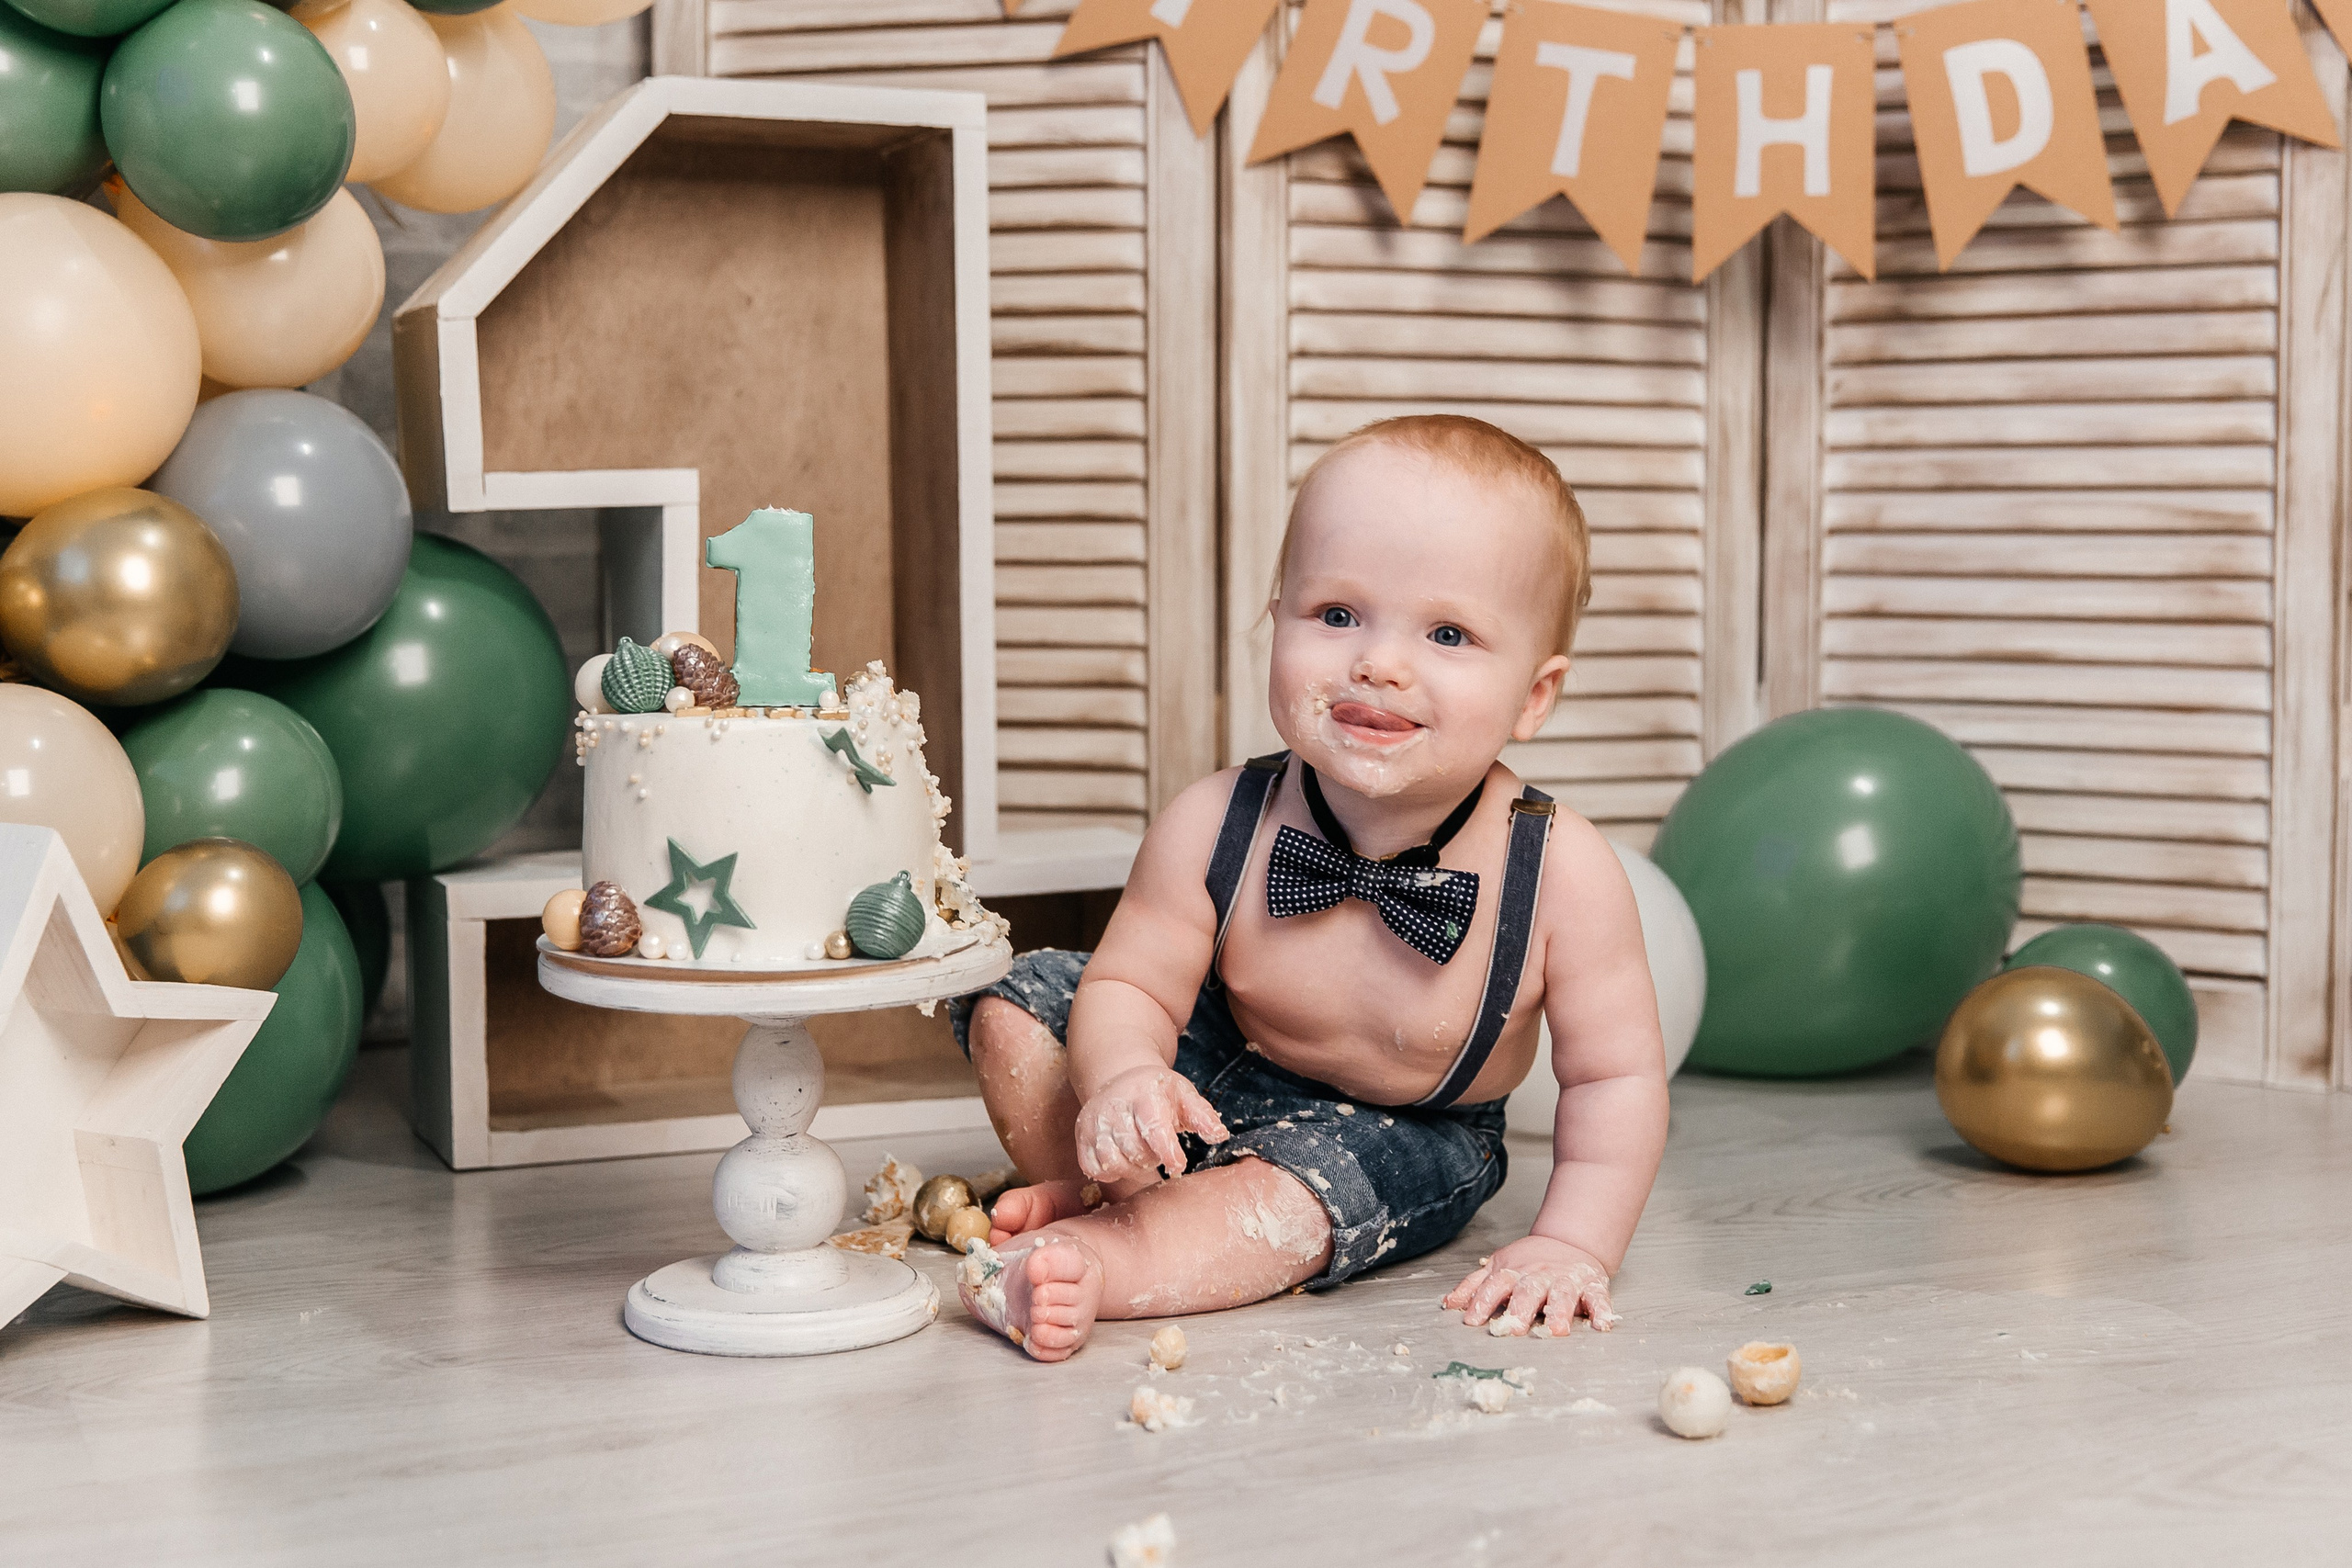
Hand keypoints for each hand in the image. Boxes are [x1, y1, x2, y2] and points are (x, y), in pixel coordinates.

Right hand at [1072, 1065, 1227, 1182]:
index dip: (1167, 1151)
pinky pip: (1093, 1167)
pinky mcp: (1082, 1136)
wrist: (1120, 1078)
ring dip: (1132, 1168)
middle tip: (1159, 1151)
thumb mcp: (1184, 1095)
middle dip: (1151, 1158)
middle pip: (1133, 1149)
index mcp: (1144, 1093)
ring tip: (1142, 1155)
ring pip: (1111, 1161)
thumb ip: (1203, 1115)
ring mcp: (1095, 1122)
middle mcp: (1114, 1106)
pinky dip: (1110, 1171)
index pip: (1153, 1127)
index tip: (1178, 1165)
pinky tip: (1123, 1159)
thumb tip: (1219, 1135)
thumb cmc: (1158, 1093)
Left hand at [1443, 1236, 1618, 1335]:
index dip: (1482, 1302)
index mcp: (1514, 1272)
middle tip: (1514, 1329)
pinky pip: (1597, 1298)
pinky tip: (1602, 1325)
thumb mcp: (1499, 1267)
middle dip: (1521, 1309)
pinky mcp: (1592, 1285)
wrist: (1569, 1242)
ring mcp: (1566, 1279)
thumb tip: (1449, 1304)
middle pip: (1528, 1290)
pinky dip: (1601, 1311)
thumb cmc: (1530, 1262)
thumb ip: (1476, 1286)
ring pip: (1562, 1294)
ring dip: (1559, 1311)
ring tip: (1556, 1329)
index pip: (1495, 1286)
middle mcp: (1539, 1275)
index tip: (1472, 1321)